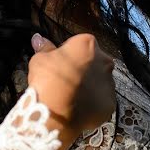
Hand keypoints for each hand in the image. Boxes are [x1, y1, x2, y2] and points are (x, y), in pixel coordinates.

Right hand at [27, 32, 116, 149]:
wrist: (57, 110)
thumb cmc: (48, 79)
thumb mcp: (40, 60)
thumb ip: (44, 48)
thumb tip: (38, 38)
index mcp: (88, 44)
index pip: (80, 45)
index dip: (69, 55)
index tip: (59, 65)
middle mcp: (104, 61)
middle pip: (94, 62)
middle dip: (84, 69)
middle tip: (67, 81)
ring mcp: (110, 83)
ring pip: (100, 82)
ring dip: (89, 86)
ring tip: (72, 97)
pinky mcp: (110, 103)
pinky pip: (101, 101)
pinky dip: (92, 104)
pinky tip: (79, 109)